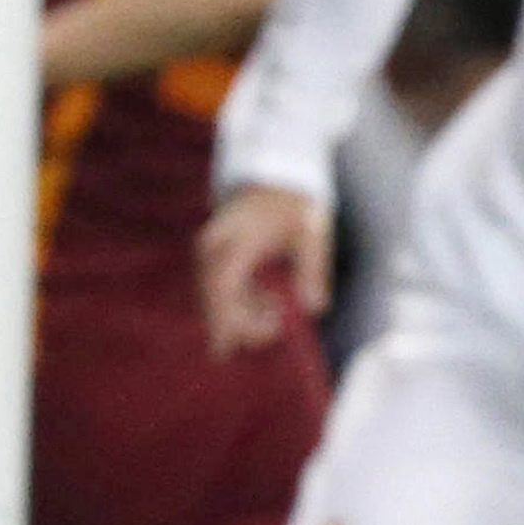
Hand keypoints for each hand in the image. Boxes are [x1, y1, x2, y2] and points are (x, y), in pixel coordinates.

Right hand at [199, 183, 328, 357]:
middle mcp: (214, 245)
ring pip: (213, 295)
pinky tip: (266, 301)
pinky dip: (238, 300)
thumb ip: (312, 270)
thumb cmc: (296, 204)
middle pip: (213, 297)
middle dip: (238, 322)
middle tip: (275, 327)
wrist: (277, 175)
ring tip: (275, 310)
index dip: (226, 320)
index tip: (231, 349)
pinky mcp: (212, 254)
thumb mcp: (311, 234)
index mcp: (237, 240)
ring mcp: (209, 249)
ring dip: (240, 312)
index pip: (223, 288)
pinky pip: (217, 287)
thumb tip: (314, 308)